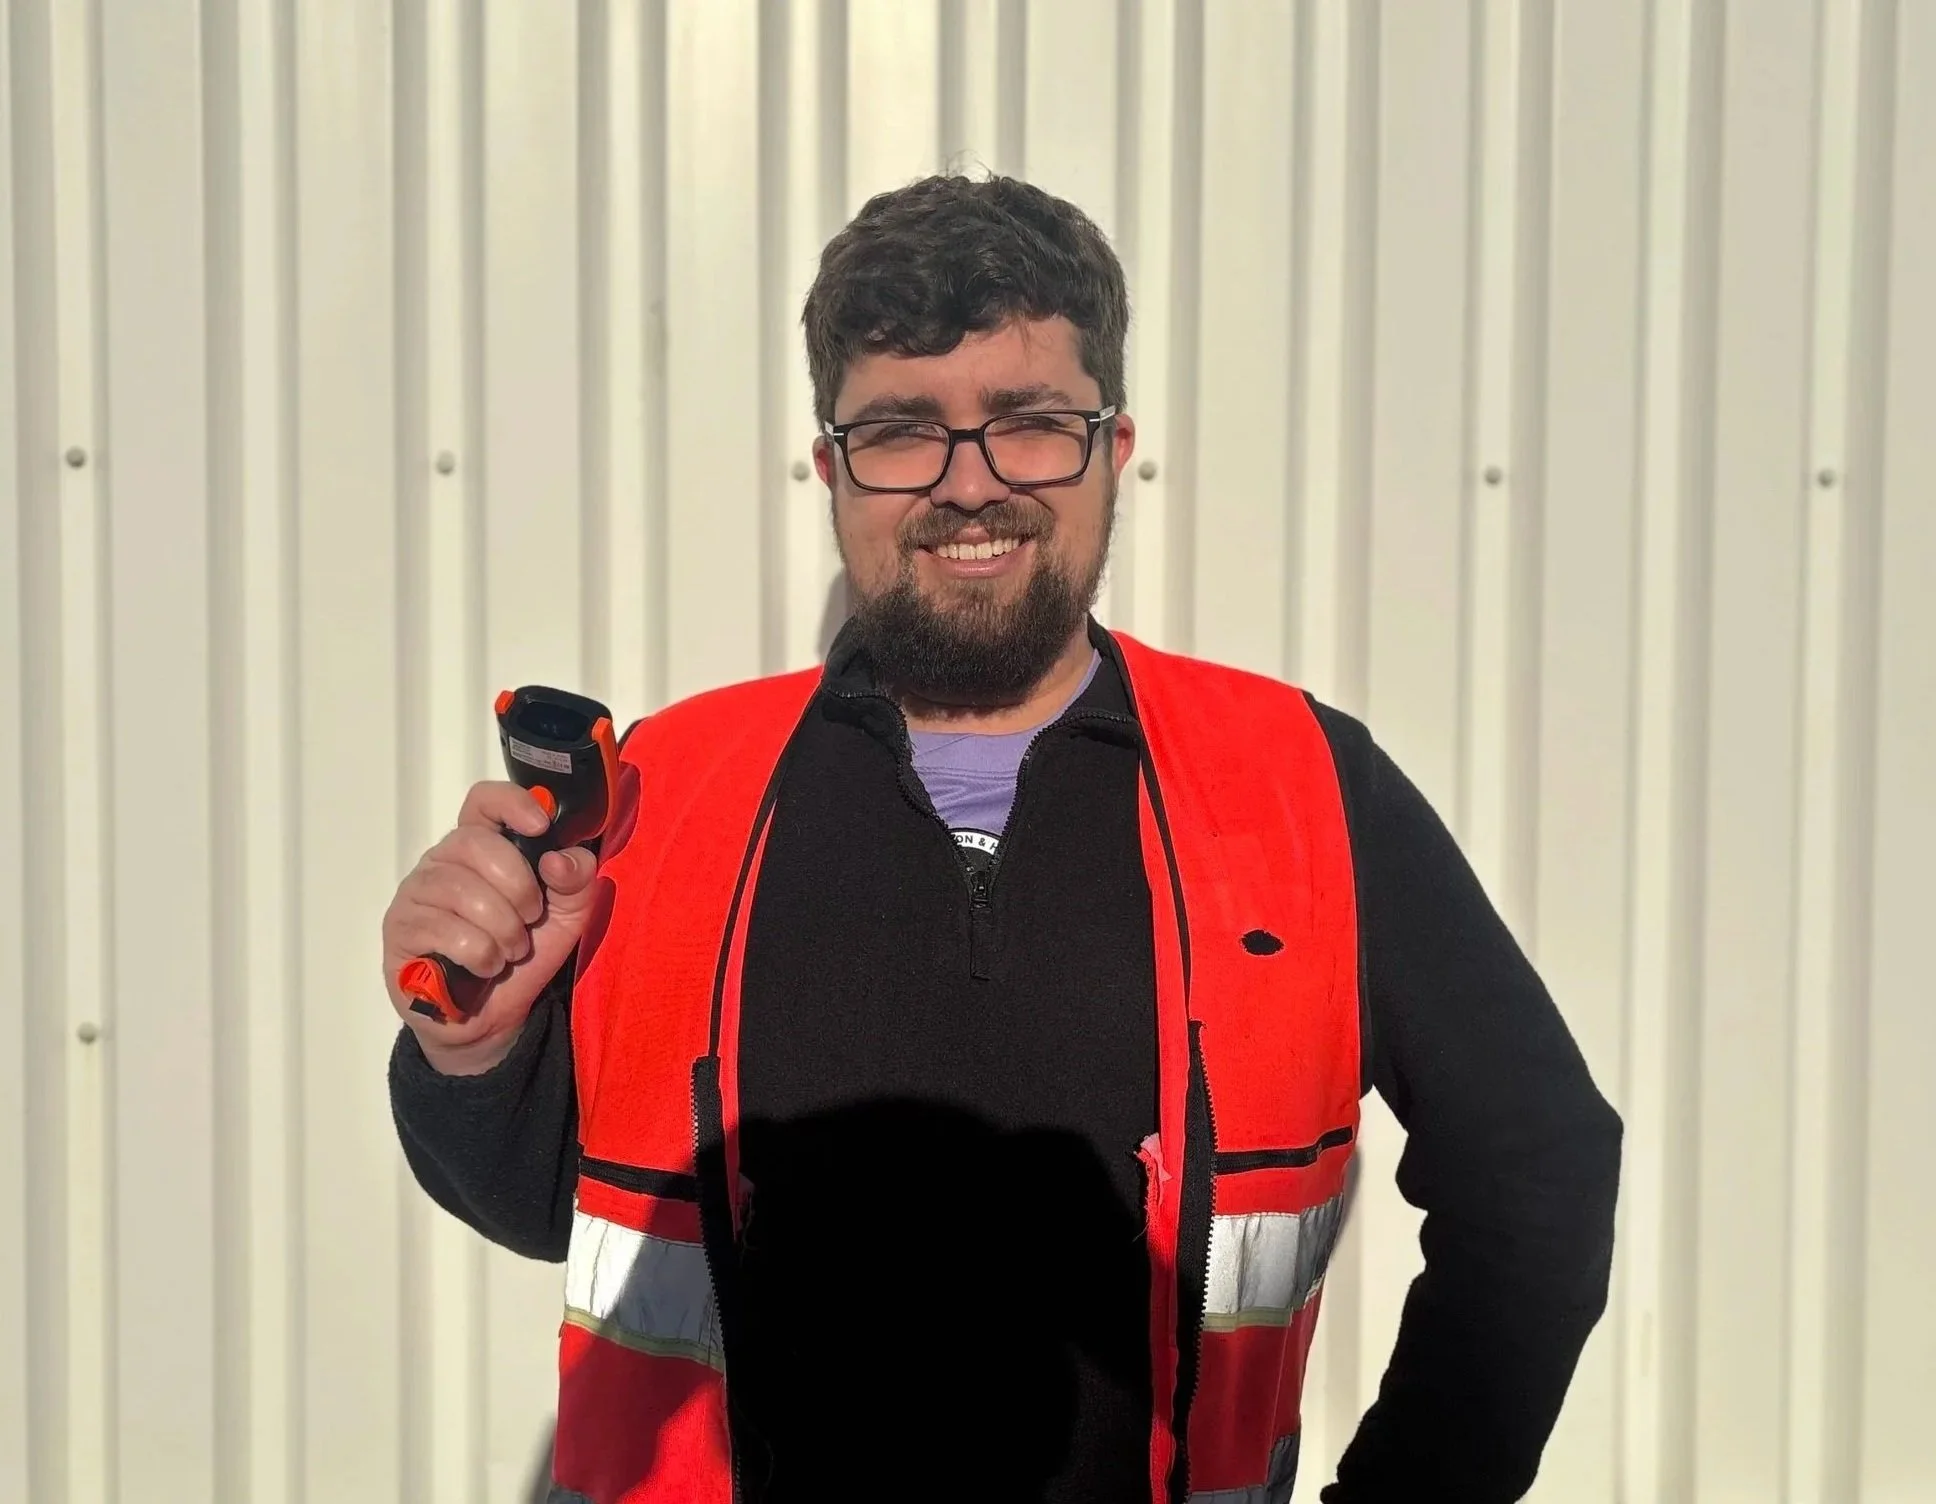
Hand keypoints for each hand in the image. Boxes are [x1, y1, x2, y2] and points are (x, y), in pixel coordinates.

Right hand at [382, 780, 599, 1073]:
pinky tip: (485, 966)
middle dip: (518, 888)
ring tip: (509, 952)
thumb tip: (559, 860)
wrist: (490, 1018)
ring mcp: (415, 893)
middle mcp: (442, 860)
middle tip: (530, 920)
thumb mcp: (567, 917)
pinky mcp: (400, 930)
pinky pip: (447, 931)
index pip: (483, 801)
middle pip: (476, 844)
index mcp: (482, 846)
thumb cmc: (523, 955)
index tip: (541, 827)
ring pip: (462, 891)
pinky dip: (481, 954)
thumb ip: (576, 881)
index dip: (511, 803)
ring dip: (503, 929)